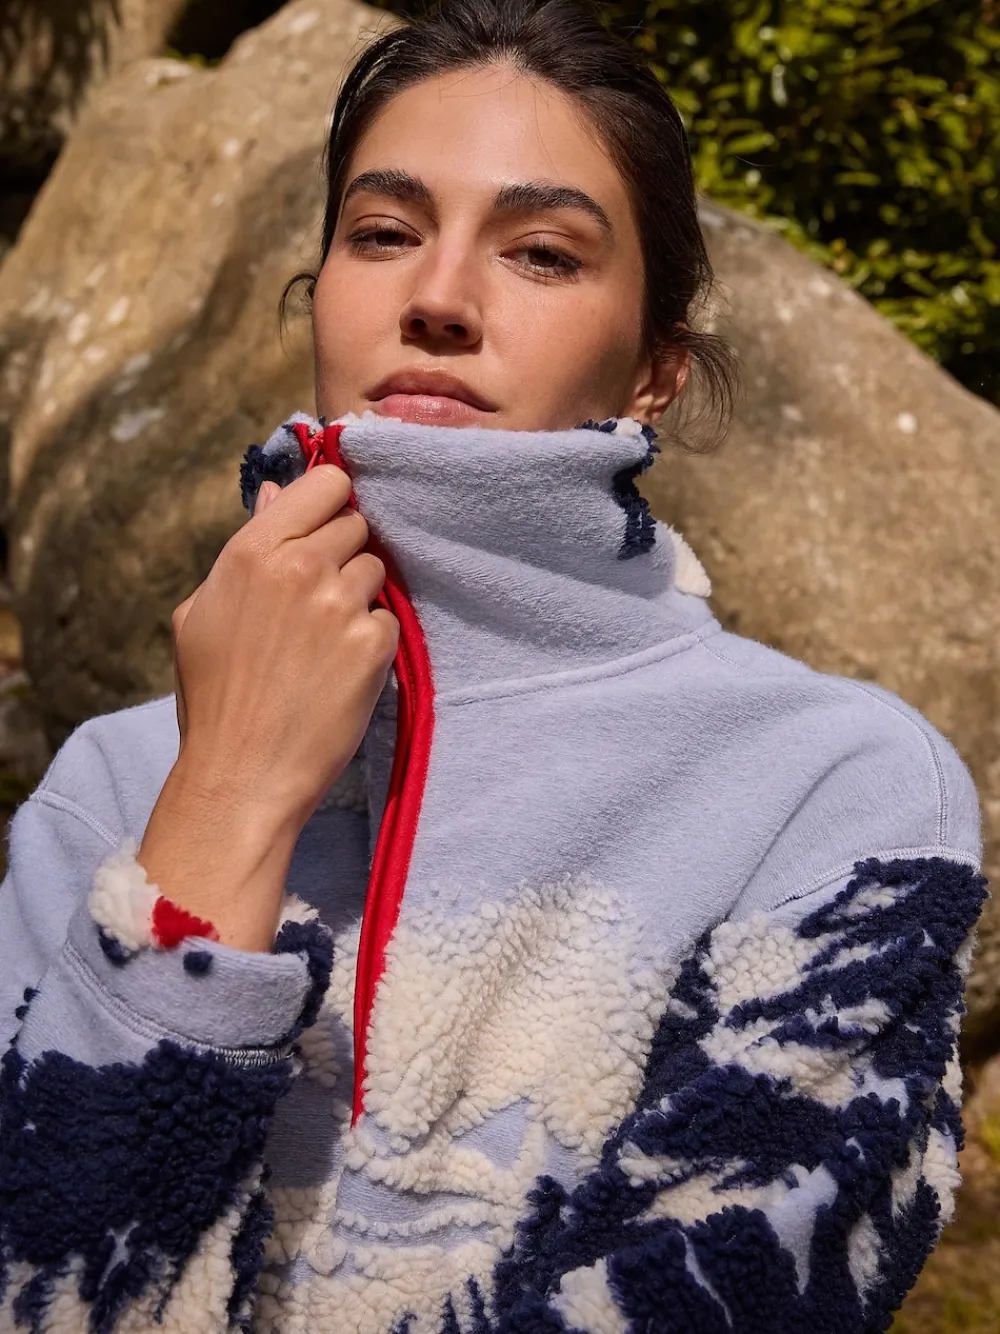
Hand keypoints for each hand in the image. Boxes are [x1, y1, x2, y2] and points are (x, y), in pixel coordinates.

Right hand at [138, 466, 397, 948]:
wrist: (242, 776)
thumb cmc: (215, 697)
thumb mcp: (203, 612)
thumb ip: (248, 548)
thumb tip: (276, 495)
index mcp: (251, 552)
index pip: (326, 483)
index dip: (332, 501)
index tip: (326, 524)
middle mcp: (299, 567)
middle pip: (356, 525)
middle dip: (343, 554)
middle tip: (317, 600)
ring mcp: (339, 605)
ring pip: (376, 570)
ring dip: (359, 596)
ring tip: (324, 641)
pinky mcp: (372, 645)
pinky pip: (388, 617)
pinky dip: (371, 640)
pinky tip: (340, 670)